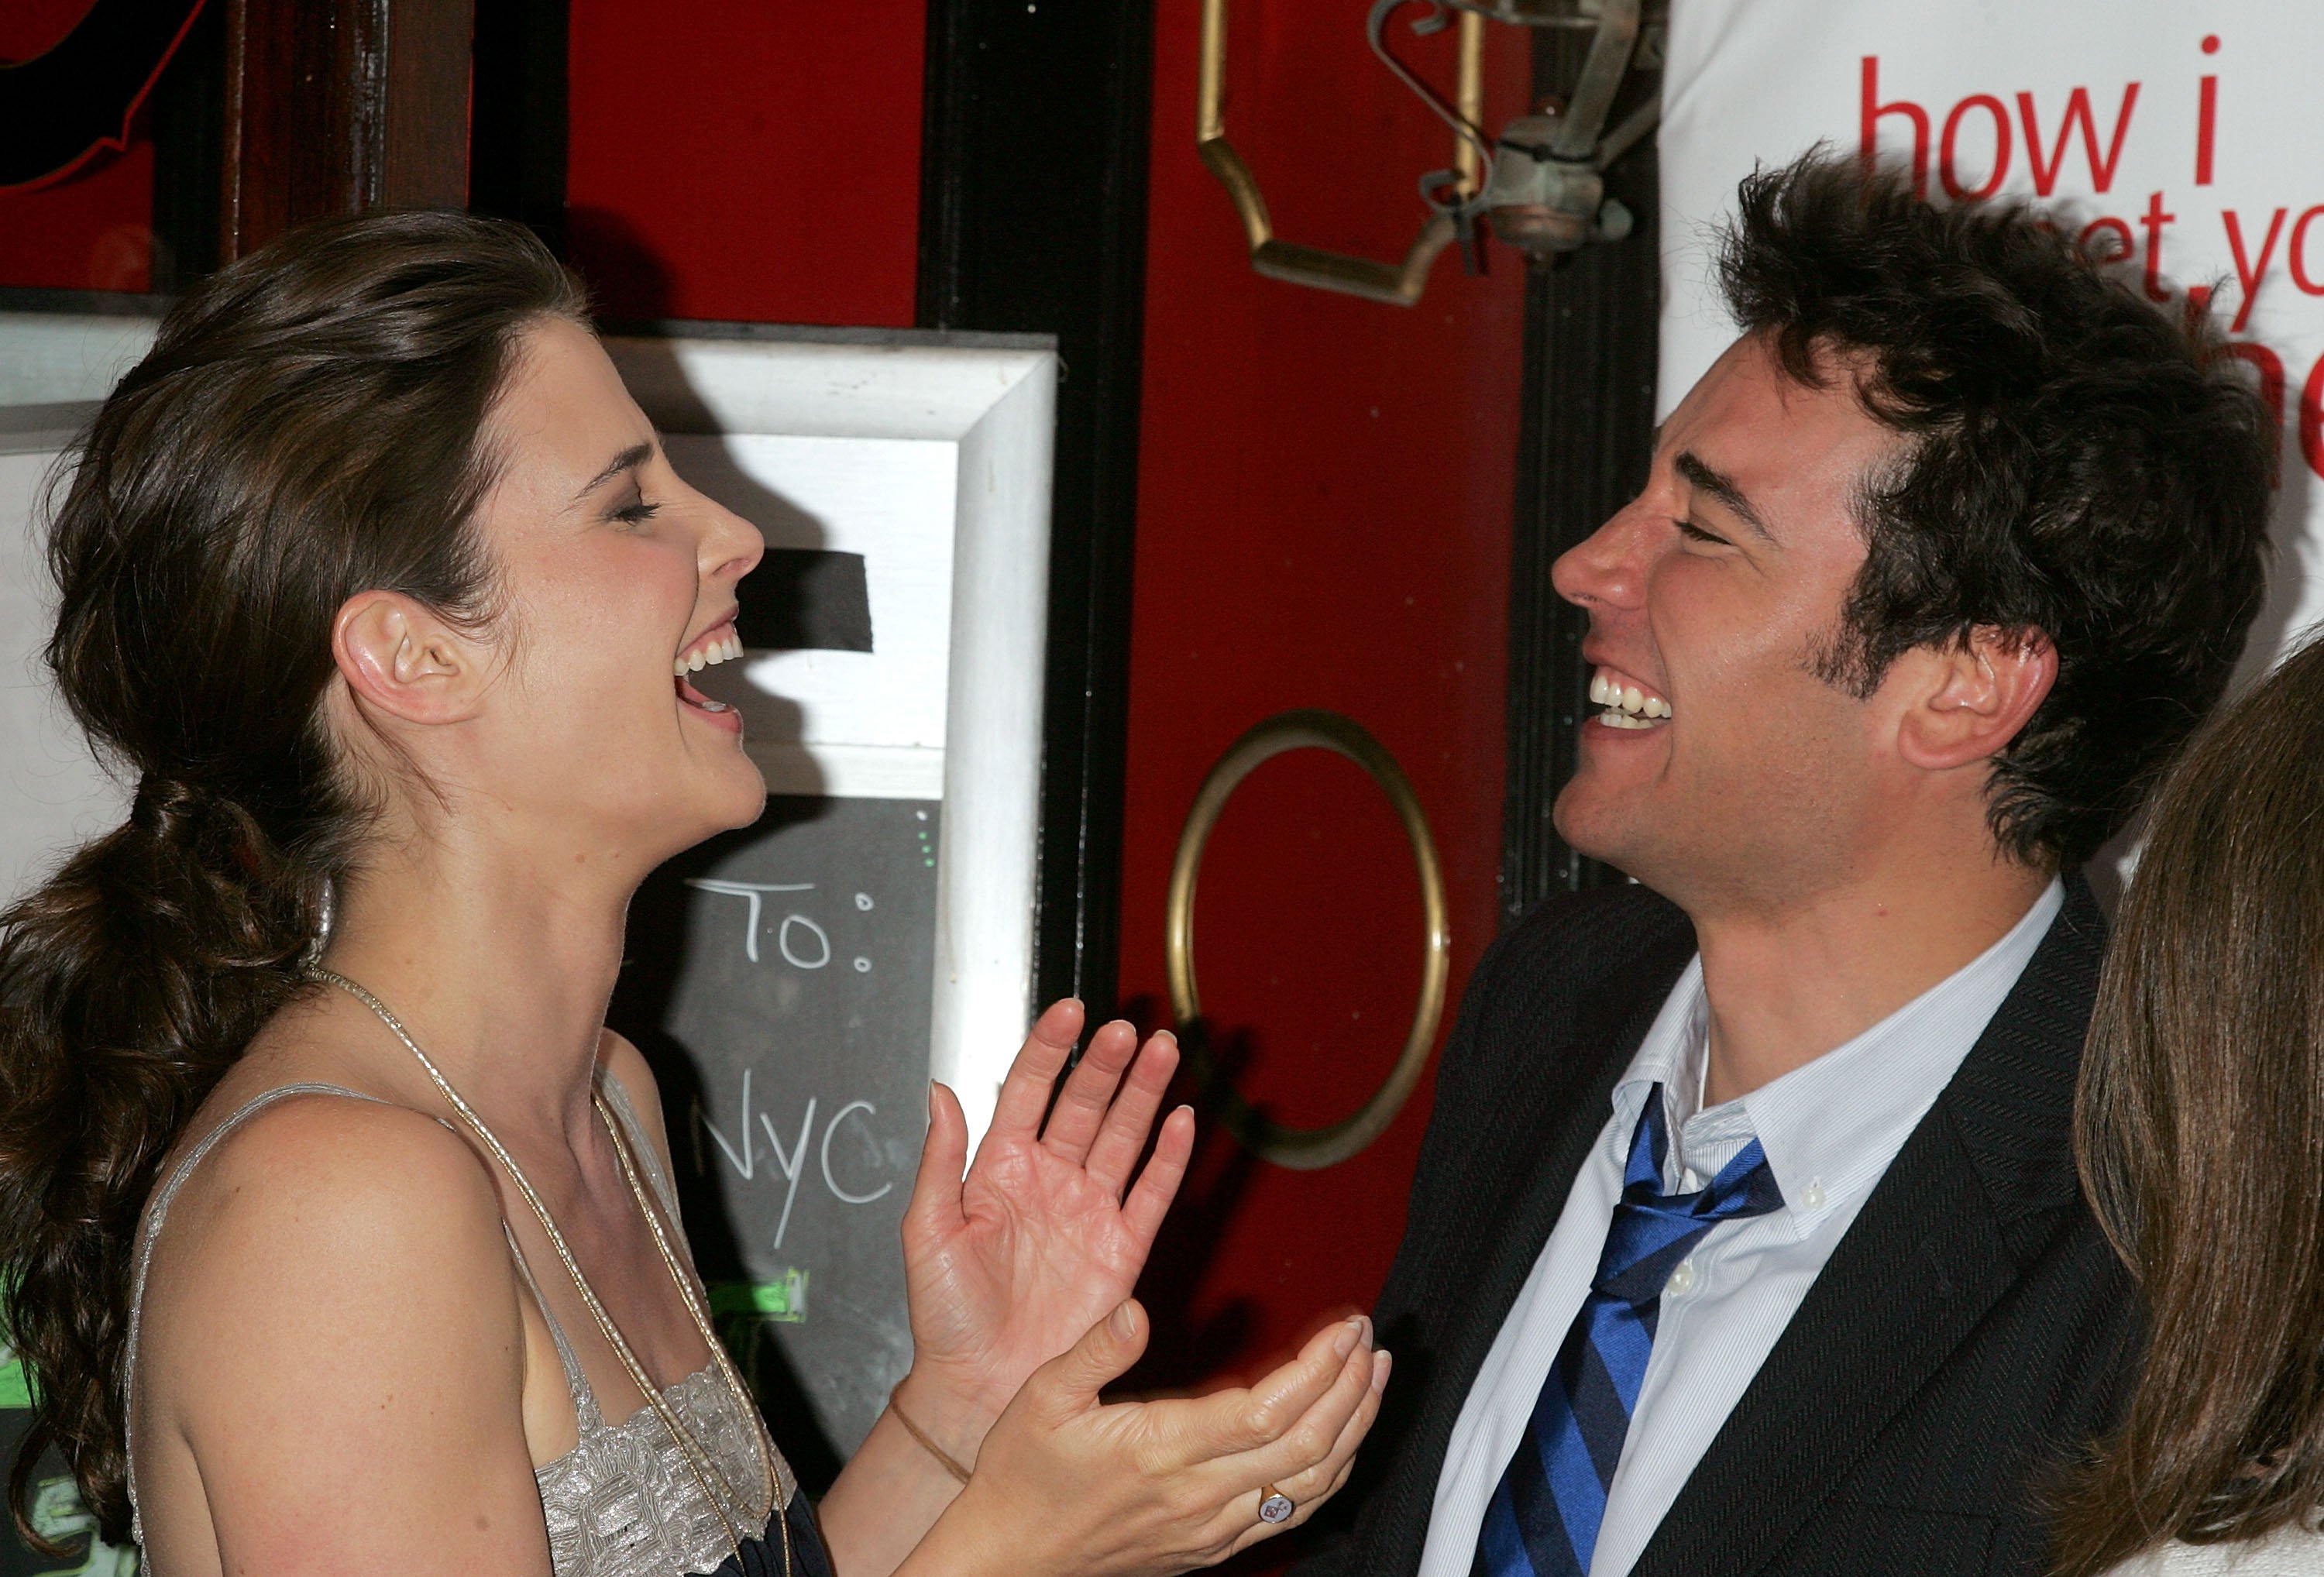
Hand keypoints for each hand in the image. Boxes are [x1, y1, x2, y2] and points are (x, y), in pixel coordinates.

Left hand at [898, 1001, 1194, 1444]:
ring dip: (1145, 1094)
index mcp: (1000, 1170)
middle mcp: (1050, 1180)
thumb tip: (937, 1091)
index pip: (1028, 1092)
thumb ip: (940, 1159)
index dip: (1049, 1050)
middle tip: (1126, 1030)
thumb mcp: (926, 1232)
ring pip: (1123, 1136)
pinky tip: (1183, 1121)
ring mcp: (1089, 1211)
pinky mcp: (1122, 1248)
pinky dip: (1170, 1158)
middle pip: (1084, 1105)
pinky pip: (1152, 1193)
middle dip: (1106, 1064)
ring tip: (1164, 1051)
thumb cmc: (945, 1317)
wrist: (981, 1386)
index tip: (1068, 1011)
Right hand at [925, 1301, 1389, 1576]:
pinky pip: (1290, 1513)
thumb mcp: (1042, 1397)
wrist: (1008, 1559)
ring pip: (1310, 1485)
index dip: (1320, 1367)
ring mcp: (1211, 1527)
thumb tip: (1136, 1309)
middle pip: (1307, 1446)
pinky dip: (1330, 1474)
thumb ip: (1096, 1349)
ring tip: (1373, 1379)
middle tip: (1371, 1341)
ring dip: (1354, 1429)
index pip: (1269, 1409)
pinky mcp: (1211, 1546)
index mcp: (1162, 1450)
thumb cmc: (1022, 1476)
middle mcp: (1198, 1495)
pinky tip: (1340, 1440)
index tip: (1344, 1326)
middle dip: (1352, 1388)